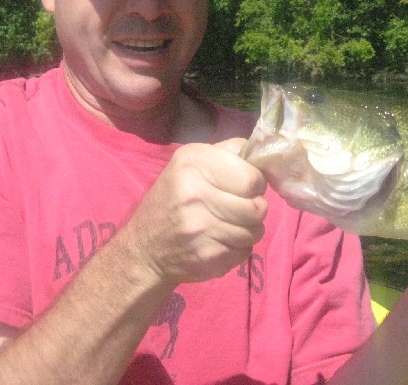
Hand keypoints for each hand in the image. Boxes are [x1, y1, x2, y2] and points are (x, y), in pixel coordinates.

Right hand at [124, 138, 267, 286]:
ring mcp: (200, 227)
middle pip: (257, 206)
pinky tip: (220, 241)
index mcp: (193, 162)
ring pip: (255, 231)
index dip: (256, 183)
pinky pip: (245, 251)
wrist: (144, 249)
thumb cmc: (174, 198)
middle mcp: (194, 193)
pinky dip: (239, 248)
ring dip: (249, 230)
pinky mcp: (207, 256)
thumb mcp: (191, 163)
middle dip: (255, 208)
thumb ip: (228, 152)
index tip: (244, 187)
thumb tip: (263, 151)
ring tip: (229, 225)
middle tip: (239, 208)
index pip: (252, 177)